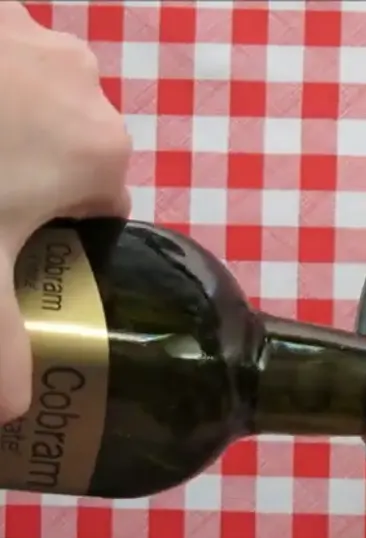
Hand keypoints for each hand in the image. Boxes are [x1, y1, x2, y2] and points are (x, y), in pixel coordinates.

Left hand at [0, 4, 131, 421]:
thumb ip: (0, 343)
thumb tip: (12, 416)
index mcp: (101, 152)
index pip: (100, 206)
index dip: (55, 231)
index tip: (9, 240)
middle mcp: (85, 83)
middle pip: (65, 148)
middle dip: (24, 173)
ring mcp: (33, 30)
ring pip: (27, 94)